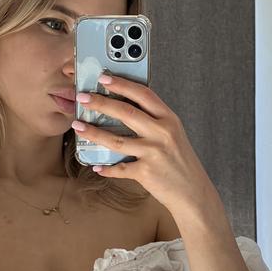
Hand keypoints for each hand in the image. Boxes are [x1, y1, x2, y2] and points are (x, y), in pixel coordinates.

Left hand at [72, 73, 217, 212]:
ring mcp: (153, 153)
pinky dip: (106, 168)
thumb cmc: (180, 163)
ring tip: (78, 126)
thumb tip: (125, 110)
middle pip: (126, 112)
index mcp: (169, 119)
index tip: (103, 78)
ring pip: (117, 140)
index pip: (143, 94)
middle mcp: (162, 133)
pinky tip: (96, 166)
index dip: (122, 84)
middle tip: (82, 98)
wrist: (192, 192)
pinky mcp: (146, 173)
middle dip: (101, 103)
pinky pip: (119, 169)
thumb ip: (154, 121)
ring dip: (94, 132)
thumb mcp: (173, 135)